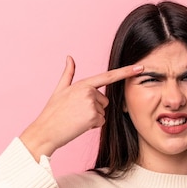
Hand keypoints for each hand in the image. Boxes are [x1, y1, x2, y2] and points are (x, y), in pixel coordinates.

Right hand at [19, 56, 142, 159]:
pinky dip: (92, 125)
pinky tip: (79, 125)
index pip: (108, 76)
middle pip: (104, 101)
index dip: (126, 71)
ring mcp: (91, 104)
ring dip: (92, 118)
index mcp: (83, 84)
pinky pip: (101, 121)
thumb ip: (68, 74)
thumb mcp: (60, 90)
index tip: (140, 68)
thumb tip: (69, 57)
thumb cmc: (53, 112)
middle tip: (76, 113)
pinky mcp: (93, 117)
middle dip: (94, 108)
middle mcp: (89, 92)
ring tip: (76, 119)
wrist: (46, 130)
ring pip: (103, 112)